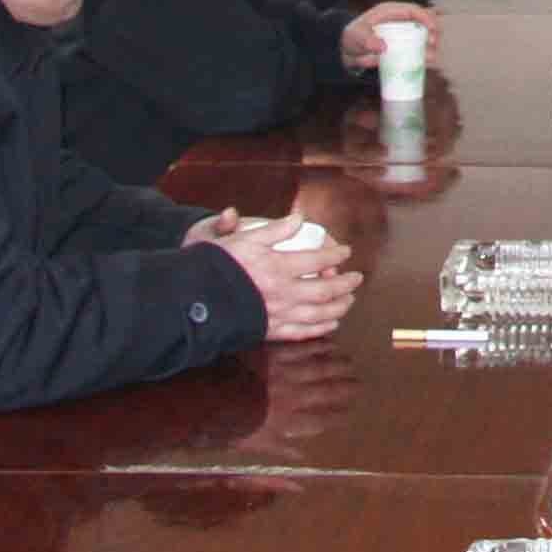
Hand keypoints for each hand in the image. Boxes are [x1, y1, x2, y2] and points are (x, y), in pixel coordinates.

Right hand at [198, 212, 362, 341]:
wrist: (194, 297)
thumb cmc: (218, 264)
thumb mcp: (244, 238)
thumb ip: (274, 230)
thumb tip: (299, 218)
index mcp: (277, 267)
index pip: (317, 260)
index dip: (335, 254)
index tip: (346, 251)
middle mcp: (282, 293)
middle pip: (324, 290)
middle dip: (345, 284)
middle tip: (357, 278)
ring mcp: (277, 314)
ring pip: (317, 313)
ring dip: (338, 307)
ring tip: (350, 301)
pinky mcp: (269, 331)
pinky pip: (301, 332)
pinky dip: (320, 328)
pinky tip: (331, 324)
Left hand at [232, 341, 360, 462]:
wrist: (206, 396)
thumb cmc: (228, 426)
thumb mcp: (253, 447)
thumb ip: (280, 455)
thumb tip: (302, 465)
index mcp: (287, 421)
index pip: (319, 420)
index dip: (336, 416)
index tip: (348, 413)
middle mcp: (292, 396)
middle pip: (325, 391)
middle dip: (344, 387)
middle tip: (360, 384)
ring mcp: (284, 373)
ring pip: (318, 367)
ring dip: (336, 365)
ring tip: (350, 362)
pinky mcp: (274, 355)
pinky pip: (301, 349)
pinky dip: (317, 346)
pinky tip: (329, 344)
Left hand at [340, 1, 438, 72]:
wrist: (348, 51)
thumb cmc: (352, 37)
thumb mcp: (356, 35)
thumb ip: (367, 40)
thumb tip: (382, 47)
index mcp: (391, 12)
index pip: (413, 10)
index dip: (425, 16)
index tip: (432, 28)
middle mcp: (401, 22)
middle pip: (424, 22)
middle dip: (433, 32)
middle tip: (431, 43)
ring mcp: (404, 35)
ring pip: (424, 38)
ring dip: (430, 46)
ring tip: (429, 57)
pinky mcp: (404, 49)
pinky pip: (418, 51)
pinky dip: (424, 57)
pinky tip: (426, 63)